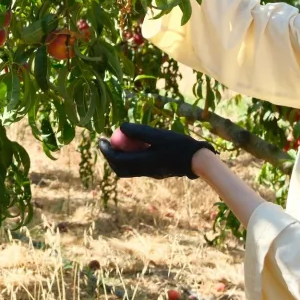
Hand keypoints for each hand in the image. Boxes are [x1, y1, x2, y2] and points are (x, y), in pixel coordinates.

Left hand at [97, 123, 215, 179]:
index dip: (107, 151)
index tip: (101, 140)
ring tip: (119, 142)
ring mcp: (151, 173)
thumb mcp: (159, 135)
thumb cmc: (179, 146)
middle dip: (110, 156)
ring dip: (120, 157)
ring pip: (128, 169)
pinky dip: (131, 157)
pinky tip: (136, 145)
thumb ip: (140, 132)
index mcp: (144, 164)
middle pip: (120, 168)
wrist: (197, 161)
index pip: (118, 160)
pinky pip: (137, 167)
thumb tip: (121, 127)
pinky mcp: (156, 171)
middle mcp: (145, 171)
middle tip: (106, 142)